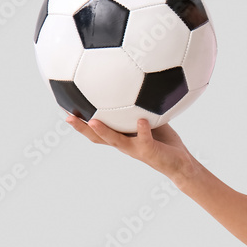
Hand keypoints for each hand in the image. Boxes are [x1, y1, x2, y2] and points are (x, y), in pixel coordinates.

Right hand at [65, 115, 198, 184]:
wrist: (180, 162)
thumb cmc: (164, 140)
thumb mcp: (150, 119)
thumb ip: (141, 106)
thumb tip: (135, 83)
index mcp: (121, 137)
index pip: (96, 130)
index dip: (81, 122)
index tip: (65, 109)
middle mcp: (124, 144)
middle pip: (97, 138)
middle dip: (82, 128)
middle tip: (68, 116)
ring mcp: (135, 148)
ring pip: (115, 140)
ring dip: (104, 131)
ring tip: (93, 121)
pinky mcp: (149, 151)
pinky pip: (145, 139)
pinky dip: (143, 129)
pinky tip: (141, 120)